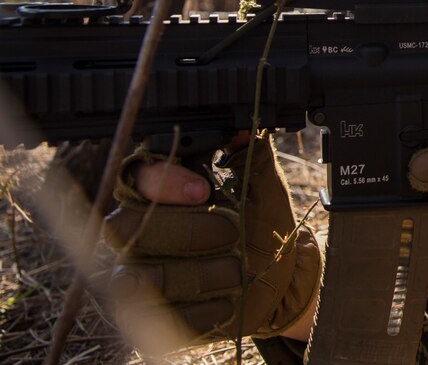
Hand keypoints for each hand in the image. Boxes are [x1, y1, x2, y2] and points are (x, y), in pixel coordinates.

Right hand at [102, 134, 321, 352]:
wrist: (276, 280)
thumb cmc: (261, 228)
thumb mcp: (263, 190)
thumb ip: (251, 157)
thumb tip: (245, 129)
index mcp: (157, 192)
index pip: (136, 176)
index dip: (164, 182)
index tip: (203, 190)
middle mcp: (134, 233)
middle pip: (132, 228)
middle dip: (189, 229)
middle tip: (231, 230)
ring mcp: (134, 277)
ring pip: (145, 275)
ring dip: (201, 272)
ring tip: (236, 269)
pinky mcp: (149, 317)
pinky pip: (161, 315)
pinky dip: (202, 308)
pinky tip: (228, 301)